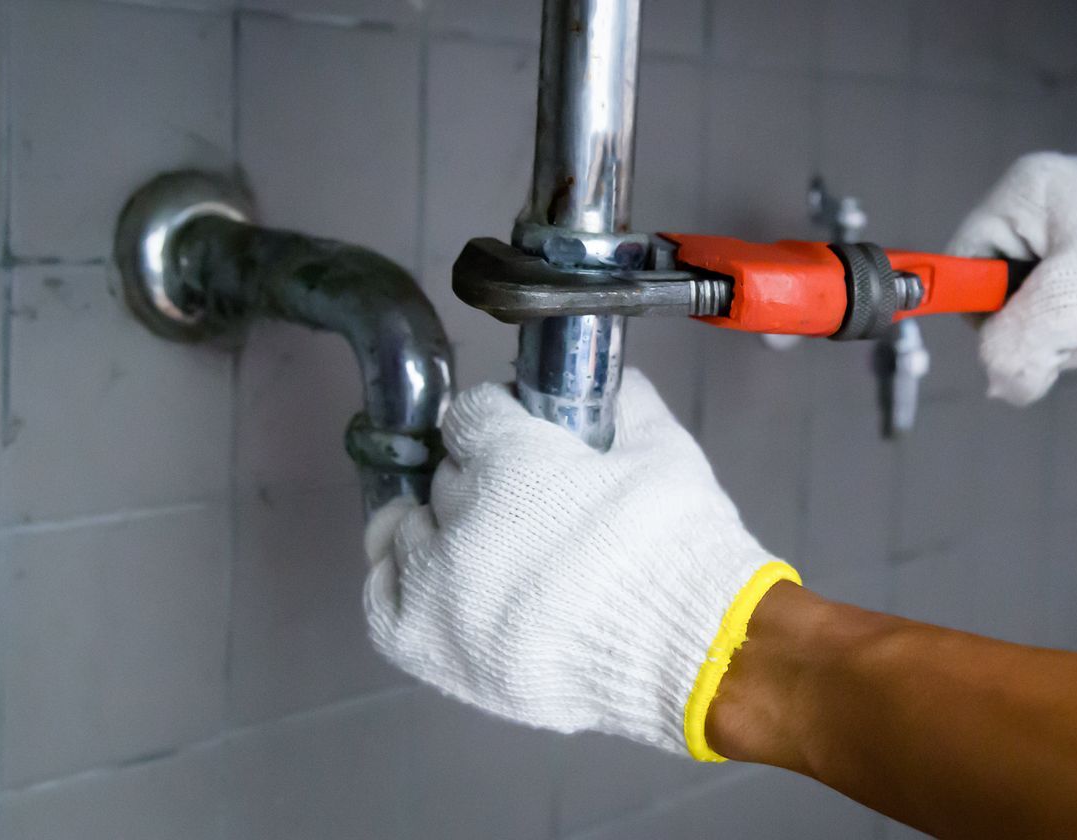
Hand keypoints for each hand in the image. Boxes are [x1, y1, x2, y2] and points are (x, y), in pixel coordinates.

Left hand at [363, 371, 797, 759]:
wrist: (694, 652)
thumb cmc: (681, 549)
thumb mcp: (666, 452)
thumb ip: (628, 405)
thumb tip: (613, 385)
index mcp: (512, 462)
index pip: (470, 415)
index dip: (501, 421)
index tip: (523, 433)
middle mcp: (461, 520)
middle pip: (446, 476)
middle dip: (482, 478)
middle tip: (528, 502)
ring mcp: (438, 588)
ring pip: (410, 532)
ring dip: (444, 530)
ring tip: (491, 549)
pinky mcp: (428, 646)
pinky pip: (382, 598)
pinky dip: (401, 582)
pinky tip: (432, 581)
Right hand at [949, 152, 1076, 404]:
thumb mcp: (1066, 313)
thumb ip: (1008, 351)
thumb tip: (1004, 384)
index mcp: (1028, 193)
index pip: (964, 264)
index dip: (986, 314)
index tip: (1025, 339)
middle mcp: (1058, 203)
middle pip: (1014, 297)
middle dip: (1059, 332)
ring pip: (1064, 314)